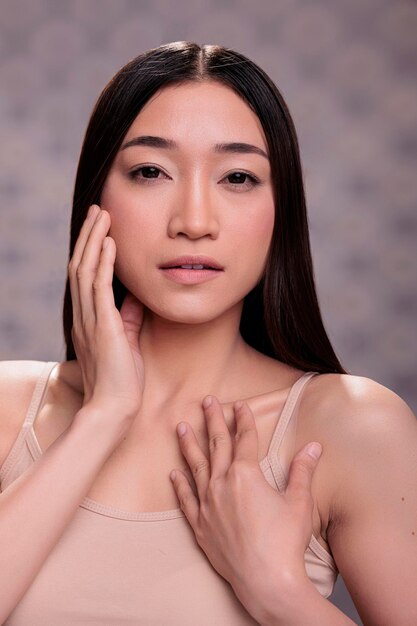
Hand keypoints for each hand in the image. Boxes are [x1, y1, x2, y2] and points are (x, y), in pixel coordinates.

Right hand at [68, 204, 144, 423]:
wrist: (115, 409)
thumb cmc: (123, 380)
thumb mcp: (127, 340)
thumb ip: (129, 317)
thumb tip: (137, 295)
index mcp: (88, 319)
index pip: (85, 276)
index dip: (90, 249)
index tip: (100, 227)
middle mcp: (84, 316)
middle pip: (80, 265)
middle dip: (89, 235)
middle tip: (98, 210)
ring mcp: (90, 320)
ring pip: (86, 270)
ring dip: (94, 240)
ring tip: (102, 215)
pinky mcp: (102, 327)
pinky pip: (99, 287)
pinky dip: (103, 262)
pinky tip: (109, 242)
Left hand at [169, 395, 321, 612]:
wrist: (266, 581)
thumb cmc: (285, 542)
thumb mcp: (299, 502)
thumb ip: (302, 470)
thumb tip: (313, 446)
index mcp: (246, 475)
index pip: (244, 439)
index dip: (243, 420)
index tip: (239, 405)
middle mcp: (222, 484)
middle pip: (216, 445)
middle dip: (212, 420)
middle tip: (206, 401)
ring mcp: (208, 505)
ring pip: (195, 467)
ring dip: (189, 445)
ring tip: (181, 427)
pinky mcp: (200, 526)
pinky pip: (185, 499)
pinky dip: (179, 485)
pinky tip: (173, 473)